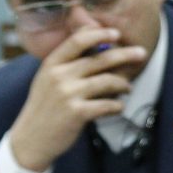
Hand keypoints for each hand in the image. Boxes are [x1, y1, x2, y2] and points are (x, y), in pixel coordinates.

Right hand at [5, 22, 147, 172]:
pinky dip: (117, 105)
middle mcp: (59, 76)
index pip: (78, 40)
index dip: (99, 34)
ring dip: (123, 84)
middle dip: (124, 54)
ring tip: (127, 87)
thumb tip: (93, 44)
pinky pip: (107, 104)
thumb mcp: (47, 79)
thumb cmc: (44, 107)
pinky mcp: (77, 113)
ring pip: (108, 81)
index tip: (116, 33)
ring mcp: (68, 94)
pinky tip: (119, 107)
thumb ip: (66, 63)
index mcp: (51, 64)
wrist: (31, 139)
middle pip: (99, 59)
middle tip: (141, 53)